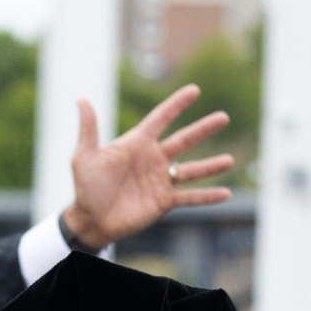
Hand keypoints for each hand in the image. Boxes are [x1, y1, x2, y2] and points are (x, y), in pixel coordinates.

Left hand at [61, 86, 232, 247]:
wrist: (90, 220)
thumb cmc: (85, 186)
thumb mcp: (85, 156)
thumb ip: (89, 129)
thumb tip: (81, 98)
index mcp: (136, 144)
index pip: (160, 119)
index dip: (176, 105)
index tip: (195, 90)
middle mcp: (153, 159)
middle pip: (183, 140)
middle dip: (203, 129)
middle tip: (223, 117)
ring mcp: (160, 180)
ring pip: (192, 169)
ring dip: (211, 165)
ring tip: (229, 160)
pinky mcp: (164, 201)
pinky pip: (190, 197)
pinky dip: (207, 196)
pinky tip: (226, 194)